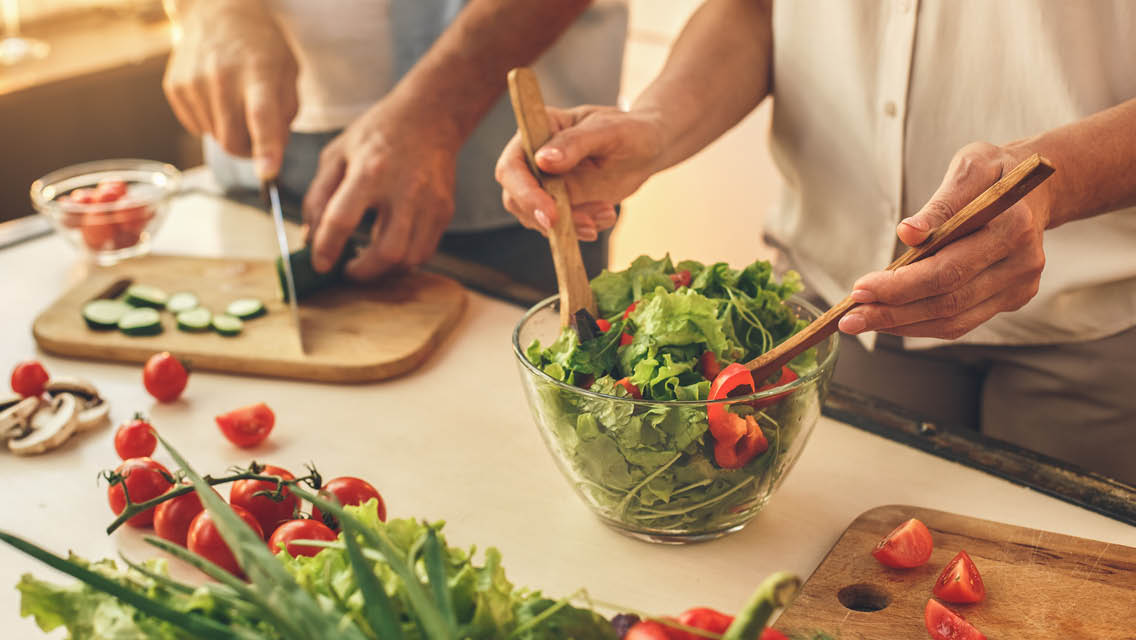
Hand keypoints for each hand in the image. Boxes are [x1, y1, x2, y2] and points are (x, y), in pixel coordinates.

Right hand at [163, 1, 297, 178]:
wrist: (216, 11)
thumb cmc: (260, 46)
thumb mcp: (288, 73)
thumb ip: (285, 115)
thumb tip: (272, 153)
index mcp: (258, 73)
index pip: (262, 117)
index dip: (266, 148)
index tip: (268, 173)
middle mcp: (222, 77)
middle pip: (233, 141)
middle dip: (249, 150)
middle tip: (257, 138)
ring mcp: (194, 82)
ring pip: (215, 138)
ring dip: (230, 132)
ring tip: (236, 102)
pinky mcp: (175, 87)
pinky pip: (196, 127)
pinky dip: (210, 121)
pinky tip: (216, 96)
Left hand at [303, 99, 457, 279]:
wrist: (430, 117)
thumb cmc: (379, 134)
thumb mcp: (337, 154)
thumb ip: (319, 196)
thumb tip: (311, 236)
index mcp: (370, 171)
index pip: (342, 220)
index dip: (326, 248)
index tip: (320, 263)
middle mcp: (404, 190)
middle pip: (388, 251)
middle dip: (364, 272)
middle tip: (348, 271)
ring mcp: (430, 203)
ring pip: (410, 258)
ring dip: (385, 270)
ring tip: (369, 261)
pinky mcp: (444, 211)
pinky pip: (426, 251)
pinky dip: (405, 260)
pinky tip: (390, 249)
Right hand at [495, 105, 665, 239]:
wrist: (648, 149)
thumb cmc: (630, 130)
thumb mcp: (608, 132)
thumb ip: (575, 143)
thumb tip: (543, 160)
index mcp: (538, 131)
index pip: (512, 165)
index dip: (524, 192)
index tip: (551, 212)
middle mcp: (534, 159)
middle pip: (516, 198)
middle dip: (546, 217)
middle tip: (585, 225)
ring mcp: (546, 183)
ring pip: (537, 217)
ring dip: (570, 225)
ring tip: (606, 211)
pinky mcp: (561, 202)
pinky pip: (559, 226)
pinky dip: (582, 228)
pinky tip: (606, 213)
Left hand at [838, 142, 1050, 339]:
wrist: (1033, 188)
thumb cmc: (994, 174)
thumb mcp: (969, 168)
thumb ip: (940, 204)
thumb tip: (908, 233)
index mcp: (1014, 226)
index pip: (949, 269)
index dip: (901, 284)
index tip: (860, 288)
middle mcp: (1023, 263)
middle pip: (948, 301)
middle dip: (892, 312)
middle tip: (850, 317)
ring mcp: (1020, 286)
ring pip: (954, 320)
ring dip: (902, 325)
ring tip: (862, 321)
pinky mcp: (1012, 299)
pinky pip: (961, 322)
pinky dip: (921, 324)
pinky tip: (890, 319)